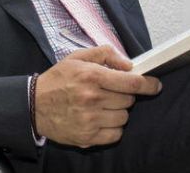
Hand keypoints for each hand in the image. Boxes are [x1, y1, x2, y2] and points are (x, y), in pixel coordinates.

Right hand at [34, 45, 161, 147]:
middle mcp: (92, 98)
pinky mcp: (87, 136)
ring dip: (117, 112)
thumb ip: (105, 54)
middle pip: (129, 100)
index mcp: (91, 76)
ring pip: (123, 118)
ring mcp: (90, 119)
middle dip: (124, 95)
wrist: (33, 105)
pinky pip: (115, 134)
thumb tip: (128, 64)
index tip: (155, 85)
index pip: (131, 82)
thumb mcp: (77, 57)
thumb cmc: (57, 80)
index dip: (148, 84)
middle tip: (109, 93)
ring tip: (101, 106)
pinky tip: (100, 119)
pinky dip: (112, 128)